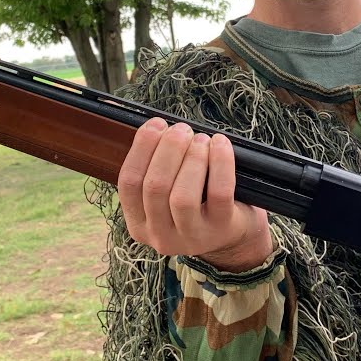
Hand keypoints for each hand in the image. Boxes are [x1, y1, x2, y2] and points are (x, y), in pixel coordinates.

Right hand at [116, 117, 272, 271]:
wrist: (232, 233)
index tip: (156, 124)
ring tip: (201, 138)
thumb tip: (152, 125)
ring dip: (191, 158)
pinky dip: (220, 163)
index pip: (128, 184)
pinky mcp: (221, 230)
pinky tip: (220, 144)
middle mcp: (160, 236)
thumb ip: (155, 166)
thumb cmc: (195, 203)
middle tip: (182, 129)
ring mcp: (191, 237)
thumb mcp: (167, 194)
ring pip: (182, 196)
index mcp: (139, 224)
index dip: (140, 149)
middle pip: (154, 187)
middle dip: (168, 150)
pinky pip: (219, 193)